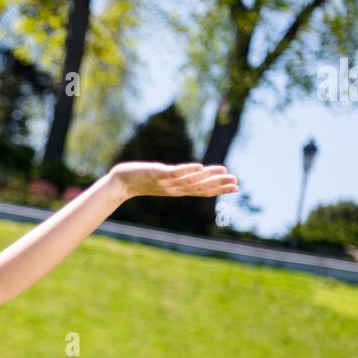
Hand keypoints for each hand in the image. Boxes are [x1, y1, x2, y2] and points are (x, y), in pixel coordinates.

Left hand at [111, 161, 238, 198]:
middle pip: (201, 187)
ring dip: (208, 176)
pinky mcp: (157, 174)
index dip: (219, 189)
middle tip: (237, 181)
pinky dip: (187, 170)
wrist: (121, 182)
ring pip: (191, 180)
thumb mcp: (162, 181)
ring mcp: (167, 182)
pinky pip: (175, 172)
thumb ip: (176, 179)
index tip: (236, 187)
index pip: (202, 191)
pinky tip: (199, 166)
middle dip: (219, 184)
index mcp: (178, 190)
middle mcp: (175, 189)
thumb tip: (187, 176)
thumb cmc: (141, 180)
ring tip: (224, 171)